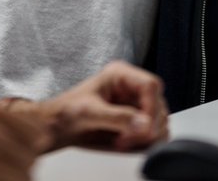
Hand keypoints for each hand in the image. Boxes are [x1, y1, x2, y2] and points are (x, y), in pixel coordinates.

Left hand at [38, 60, 168, 151]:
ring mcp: (135, 104)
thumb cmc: (67, 112)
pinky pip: (153, 131)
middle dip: (147, 126)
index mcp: (120, 74)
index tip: (145, 128)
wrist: (58, 126)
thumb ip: (117, 117)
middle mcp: (131, 87)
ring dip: (145, 135)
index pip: (150, 85)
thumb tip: (144, 124)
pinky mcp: (135, 120)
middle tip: (127, 138)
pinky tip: (124, 143)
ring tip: (122, 141)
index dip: (151, 107)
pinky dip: (143, 141)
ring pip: (159, 119)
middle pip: (159, 104)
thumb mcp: (89, 113)